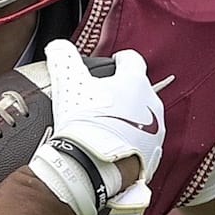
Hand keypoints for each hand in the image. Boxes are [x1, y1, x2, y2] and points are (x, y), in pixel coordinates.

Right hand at [29, 39, 171, 214]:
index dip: (120, 59)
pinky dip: (129, 142)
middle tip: (101, 100)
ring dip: (128, 118)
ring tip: (104, 127)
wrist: (94, 167)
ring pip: (142, 117)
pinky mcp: (152, 155)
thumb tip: (59, 46)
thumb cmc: (84, 121)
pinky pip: (141, 142)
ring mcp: (155, 132)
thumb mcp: (69, 82)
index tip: (113, 63)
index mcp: (135, 81)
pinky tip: (111, 147)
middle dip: (123, 92)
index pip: (132, 60)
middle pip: (138, 90)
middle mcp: (151, 104)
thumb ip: (64, 57)